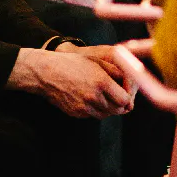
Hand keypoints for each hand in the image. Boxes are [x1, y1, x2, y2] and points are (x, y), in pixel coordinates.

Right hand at [7, 47, 131, 117]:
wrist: (47, 73)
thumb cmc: (72, 64)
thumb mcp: (96, 61)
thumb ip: (115, 72)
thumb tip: (129, 82)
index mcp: (101, 82)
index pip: (125, 100)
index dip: (128, 98)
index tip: (125, 93)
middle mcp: (94, 96)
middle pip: (117, 110)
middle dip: (120, 105)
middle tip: (119, 98)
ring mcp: (84, 107)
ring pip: (105, 114)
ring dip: (109, 108)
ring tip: (106, 98)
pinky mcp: (76, 113)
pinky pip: (93, 115)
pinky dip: (96, 110)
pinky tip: (92, 99)